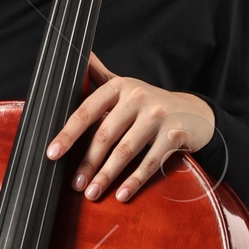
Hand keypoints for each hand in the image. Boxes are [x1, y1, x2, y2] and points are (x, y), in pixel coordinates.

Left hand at [45, 51, 214, 202]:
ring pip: (125, 151)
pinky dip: (134, 181)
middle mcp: (138, 97)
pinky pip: (150, 162)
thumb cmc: (150, 105)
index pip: (87, 111)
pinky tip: (122, 195)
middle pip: (105, 135)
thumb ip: (99, 74)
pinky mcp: (174, 134)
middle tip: (75, 185)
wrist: (195, 114)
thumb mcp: (125, 87)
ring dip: (106, 176)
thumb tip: (78, 54)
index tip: (52, 153)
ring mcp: (158, 115)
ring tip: (92, 194)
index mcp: (119, 87)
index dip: (68, 134)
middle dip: (87, 163)